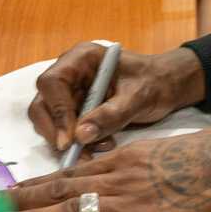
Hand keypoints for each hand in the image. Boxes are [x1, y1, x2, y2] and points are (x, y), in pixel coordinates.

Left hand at [10, 126, 210, 211]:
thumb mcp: (163, 152)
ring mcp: (128, 201)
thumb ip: (135, 166)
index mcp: (122, 159)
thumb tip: (115, 177)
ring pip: (69, 207)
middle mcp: (117, 177)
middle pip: (60, 188)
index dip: (39, 182)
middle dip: (23, 198)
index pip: (70, 173)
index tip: (15, 189)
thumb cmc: (209, 158)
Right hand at [28, 44, 205, 151]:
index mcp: (81, 59)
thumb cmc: (155, 82)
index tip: (70, 139)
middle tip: (79, 152)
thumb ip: (111, 115)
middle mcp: (69, 74)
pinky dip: (79, 143)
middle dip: (58, 132)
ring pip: (50, 121)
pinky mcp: (76, 110)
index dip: (57, 112)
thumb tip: (80, 136)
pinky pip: (65, 130)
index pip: (52, 83)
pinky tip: (103, 145)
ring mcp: (70, 93)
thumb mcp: (138, 97)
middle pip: (43, 105)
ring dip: (70, 140)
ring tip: (101, 147)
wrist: (166, 87)